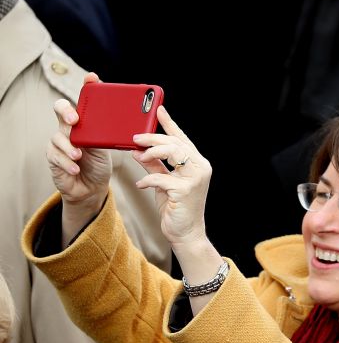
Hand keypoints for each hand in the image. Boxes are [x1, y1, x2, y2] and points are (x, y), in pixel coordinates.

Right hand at [48, 73, 111, 214]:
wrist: (90, 187)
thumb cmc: (99, 164)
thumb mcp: (108, 148)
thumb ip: (113, 136)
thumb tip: (134, 127)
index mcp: (85, 122)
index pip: (83, 99)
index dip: (86, 87)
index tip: (92, 78)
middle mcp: (69, 128)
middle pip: (61, 109)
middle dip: (67, 111)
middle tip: (75, 119)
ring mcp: (59, 142)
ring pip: (58, 136)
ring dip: (69, 146)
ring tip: (79, 155)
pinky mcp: (53, 157)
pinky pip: (56, 156)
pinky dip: (66, 162)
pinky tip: (75, 168)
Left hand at [132, 106, 212, 248]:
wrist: (186, 233)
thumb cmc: (177, 207)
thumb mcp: (163, 182)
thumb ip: (153, 165)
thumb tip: (137, 150)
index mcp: (197, 163)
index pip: (182, 138)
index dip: (170, 123)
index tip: (159, 110)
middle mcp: (200, 168)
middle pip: (175, 143)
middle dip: (153, 138)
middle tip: (135, 138)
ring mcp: (195, 179)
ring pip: (172, 153)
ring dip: (151, 153)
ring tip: (138, 156)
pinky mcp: (185, 191)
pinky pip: (161, 177)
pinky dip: (147, 179)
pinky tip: (141, 184)